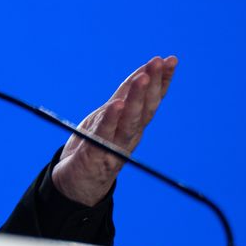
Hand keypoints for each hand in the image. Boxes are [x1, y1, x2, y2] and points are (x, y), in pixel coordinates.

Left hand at [51, 56, 177, 205]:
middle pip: (144, 108)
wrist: (74, 185)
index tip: (171, 60)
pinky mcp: (94, 156)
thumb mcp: (109, 118)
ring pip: (129, 120)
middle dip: (153, 83)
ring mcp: (114, 147)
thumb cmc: (93, 146)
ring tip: (142, 78)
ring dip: (136, 98)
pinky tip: (117, 105)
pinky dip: (112, 120)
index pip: (151, 100)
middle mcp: (128, 136)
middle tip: (160, 62)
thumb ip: (124, 99)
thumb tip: (141, 73)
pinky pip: (104, 135)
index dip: (162, 80)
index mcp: (133, 126)